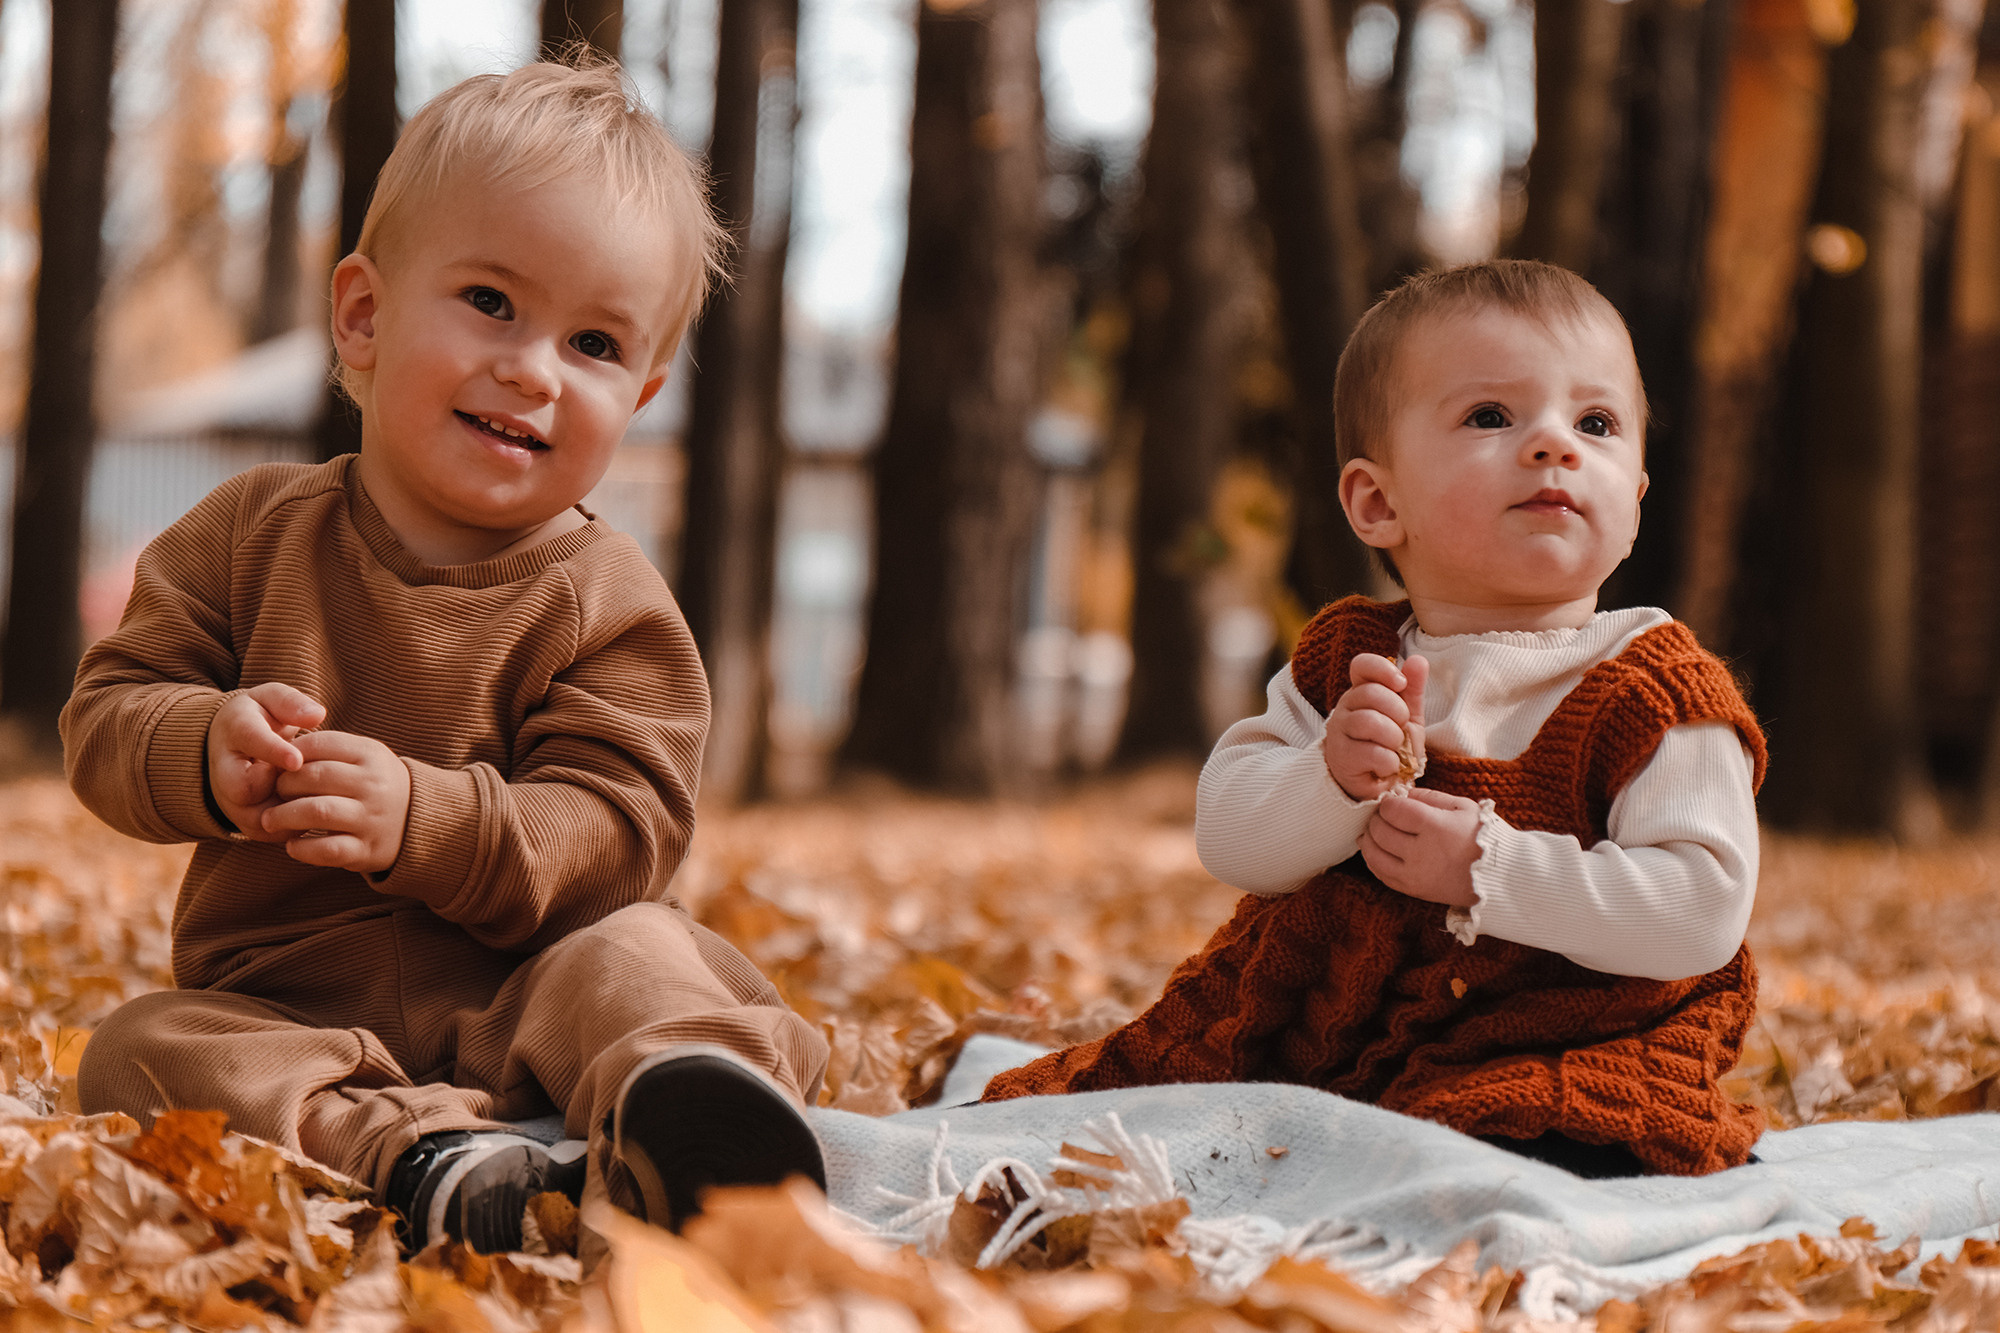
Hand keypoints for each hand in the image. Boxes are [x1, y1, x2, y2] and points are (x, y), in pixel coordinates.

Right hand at [207, 682, 325, 839]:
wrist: (235, 748)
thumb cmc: (261, 718)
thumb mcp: (271, 699)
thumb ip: (290, 703)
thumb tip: (316, 714)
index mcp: (236, 732)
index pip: (250, 742)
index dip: (273, 752)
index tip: (296, 760)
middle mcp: (225, 772)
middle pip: (245, 790)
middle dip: (283, 785)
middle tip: (310, 775)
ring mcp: (234, 802)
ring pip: (262, 818)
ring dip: (293, 806)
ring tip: (314, 791)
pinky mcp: (249, 824)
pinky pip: (275, 833)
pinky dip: (298, 824)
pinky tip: (315, 807)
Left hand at [264, 730, 411, 873]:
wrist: (417, 821)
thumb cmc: (374, 783)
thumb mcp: (363, 755)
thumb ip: (327, 749)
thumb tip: (279, 753)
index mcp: (371, 754)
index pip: (319, 744)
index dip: (290, 754)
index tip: (280, 765)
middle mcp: (373, 785)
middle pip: (314, 777)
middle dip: (283, 785)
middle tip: (275, 793)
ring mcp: (371, 818)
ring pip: (317, 812)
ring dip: (284, 816)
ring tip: (270, 820)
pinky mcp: (366, 850)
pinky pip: (326, 849)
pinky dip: (302, 849)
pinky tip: (292, 845)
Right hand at [1322, 653, 1427, 801]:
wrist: (1376, 785)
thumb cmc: (1388, 745)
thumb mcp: (1407, 716)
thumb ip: (1412, 690)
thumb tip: (1419, 660)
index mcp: (1360, 692)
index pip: (1362, 665)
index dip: (1383, 669)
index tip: (1401, 683)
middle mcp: (1344, 708)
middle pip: (1371, 693)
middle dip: (1398, 712)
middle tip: (1400, 728)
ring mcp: (1339, 732)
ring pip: (1370, 722)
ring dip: (1394, 739)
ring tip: (1394, 749)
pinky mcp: (1341, 758)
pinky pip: (1373, 753)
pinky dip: (1390, 763)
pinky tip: (1386, 767)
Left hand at [1359, 787, 1482, 906]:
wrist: (1498, 875)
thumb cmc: (1482, 835)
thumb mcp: (1462, 806)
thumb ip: (1429, 796)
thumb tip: (1401, 793)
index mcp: (1435, 827)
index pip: (1392, 810)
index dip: (1388, 802)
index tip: (1394, 801)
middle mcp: (1421, 853)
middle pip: (1379, 830)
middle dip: (1377, 818)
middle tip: (1385, 814)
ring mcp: (1414, 875)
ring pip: (1373, 853)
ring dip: (1369, 838)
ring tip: (1377, 830)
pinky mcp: (1412, 890)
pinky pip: (1380, 873)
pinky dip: (1373, 859)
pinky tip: (1378, 848)